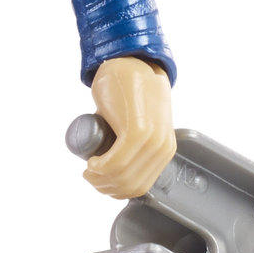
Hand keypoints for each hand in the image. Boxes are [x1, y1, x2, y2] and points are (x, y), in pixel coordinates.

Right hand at [83, 57, 175, 199]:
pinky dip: (100, 167)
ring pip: (122, 176)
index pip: (140, 186)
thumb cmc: (129, 91)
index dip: (115, 190)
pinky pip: (117, 162)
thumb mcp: (141, 123)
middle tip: (90, 175)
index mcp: (164, 148)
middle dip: (105, 187)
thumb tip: (116, 163)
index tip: (99, 182)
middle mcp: (162, 146)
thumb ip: (136, 143)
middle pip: (130, 185)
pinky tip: (92, 162)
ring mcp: (152, 139)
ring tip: (89, 168)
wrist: (128, 62)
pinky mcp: (138, 130)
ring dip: (100, 179)